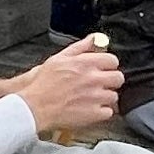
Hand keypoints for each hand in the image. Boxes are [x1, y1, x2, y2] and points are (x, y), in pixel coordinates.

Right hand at [0, 36, 119, 133]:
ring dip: (105, 97)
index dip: (108, 65)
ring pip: (113, 96)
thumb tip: (94, 38)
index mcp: (86, 63)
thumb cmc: (43, 84)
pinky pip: (108, 112)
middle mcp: (93, 79)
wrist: (35, 107)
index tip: (103, 69)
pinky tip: (90, 109)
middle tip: (99, 84)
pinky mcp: (94, 114)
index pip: (112, 60)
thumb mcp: (59, 59)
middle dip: (110, 81)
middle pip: (118, 78)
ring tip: (91, 98)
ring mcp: (96, 97)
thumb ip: (80, 48)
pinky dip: (101, 112)